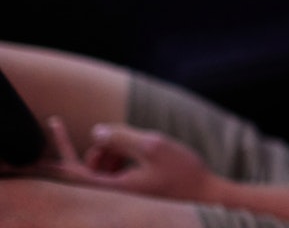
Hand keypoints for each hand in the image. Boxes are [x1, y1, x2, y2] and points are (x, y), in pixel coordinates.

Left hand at [34, 116, 223, 202]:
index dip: (61, 143)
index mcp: (112, 189)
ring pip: (100, 167)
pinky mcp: (128, 192)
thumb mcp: (154, 146)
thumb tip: (96, 132)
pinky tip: (141, 158)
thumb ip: (122, 137)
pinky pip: (112, 172)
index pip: (72, 169)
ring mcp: (120, 195)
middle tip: (120, 138)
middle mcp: (111, 196)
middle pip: (86, 166)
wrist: (205, 196)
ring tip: (136, 149)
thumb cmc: (183, 173)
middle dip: (100, 147)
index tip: (54, 120)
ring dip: (112, 152)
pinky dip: (121, 160)